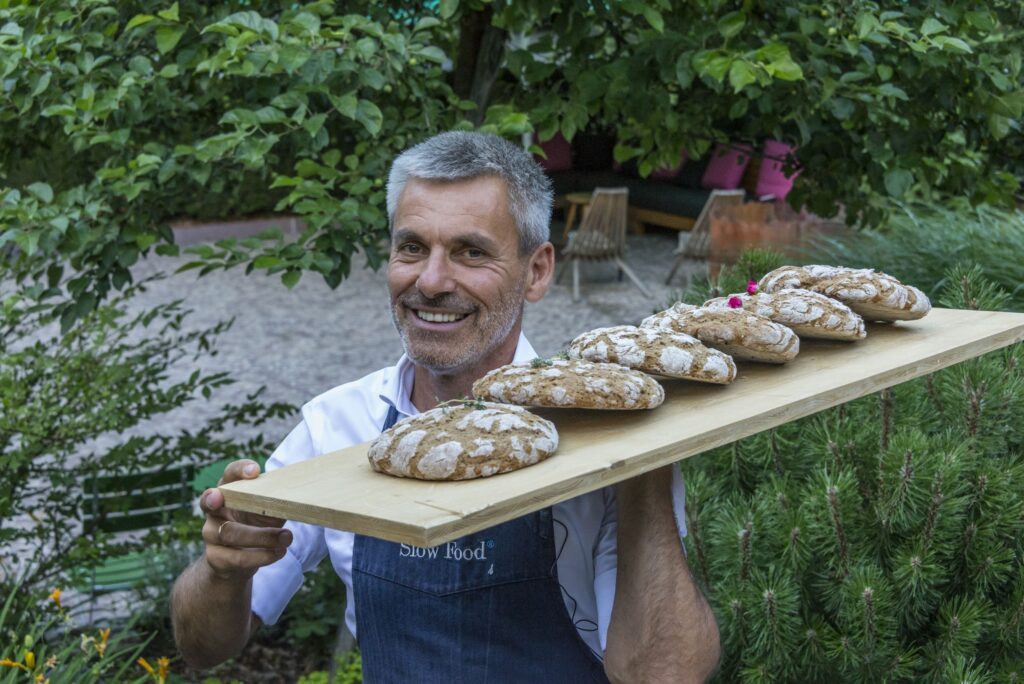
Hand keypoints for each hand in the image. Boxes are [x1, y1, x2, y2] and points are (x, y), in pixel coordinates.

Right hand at [199, 459, 291, 580]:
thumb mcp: (268, 511)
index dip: (239, 470)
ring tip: (287, 538)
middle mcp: (215, 511)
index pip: (229, 475)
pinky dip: (260, 556)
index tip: (255, 471)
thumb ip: (275, 502)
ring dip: (263, 537)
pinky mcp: (215, 557)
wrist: (240, 560)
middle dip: (251, 507)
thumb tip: (300, 496)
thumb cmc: (257, 526)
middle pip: (224, 507)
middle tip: (279, 517)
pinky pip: (236, 557)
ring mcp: (211, 534)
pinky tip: (278, 552)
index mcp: (229, 492)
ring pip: (230, 534)